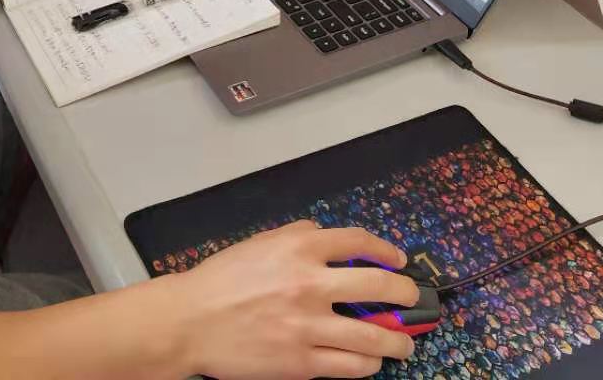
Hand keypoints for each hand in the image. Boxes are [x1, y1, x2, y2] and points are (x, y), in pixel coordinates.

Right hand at [166, 221, 418, 379]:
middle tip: (412, 298)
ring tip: (405, 344)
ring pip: (373, 336)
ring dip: (398, 341)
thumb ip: (296, 235)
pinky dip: (368, 364)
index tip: (397, 260)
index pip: (358, 243)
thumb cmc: (221, 280)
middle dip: (405, 294)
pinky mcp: (301, 363)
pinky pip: (350, 366)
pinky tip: (370, 361)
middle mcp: (309, 284)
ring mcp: (308, 326)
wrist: (190, 321)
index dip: (386, 251)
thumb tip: (325, 235)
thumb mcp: (259, 243)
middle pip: (378, 287)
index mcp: (299, 248)